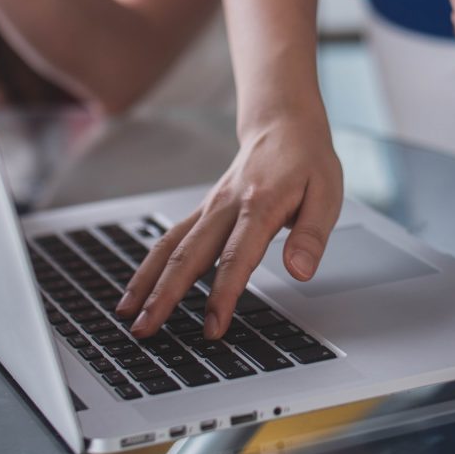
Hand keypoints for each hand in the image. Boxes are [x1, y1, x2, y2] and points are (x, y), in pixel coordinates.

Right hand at [117, 116, 343, 338]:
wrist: (283, 123)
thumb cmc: (307, 161)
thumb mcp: (327, 194)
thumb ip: (311, 235)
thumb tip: (300, 271)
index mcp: (260, 205)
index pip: (236, 257)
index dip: (223, 295)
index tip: (213, 327)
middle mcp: (226, 207)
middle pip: (188, 255)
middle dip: (165, 296)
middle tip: (146, 330)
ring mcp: (210, 208)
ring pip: (170, 246)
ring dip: (147, 282)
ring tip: (126, 315)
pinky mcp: (203, 211)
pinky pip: (170, 238)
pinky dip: (150, 265)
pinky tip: (137, 289)